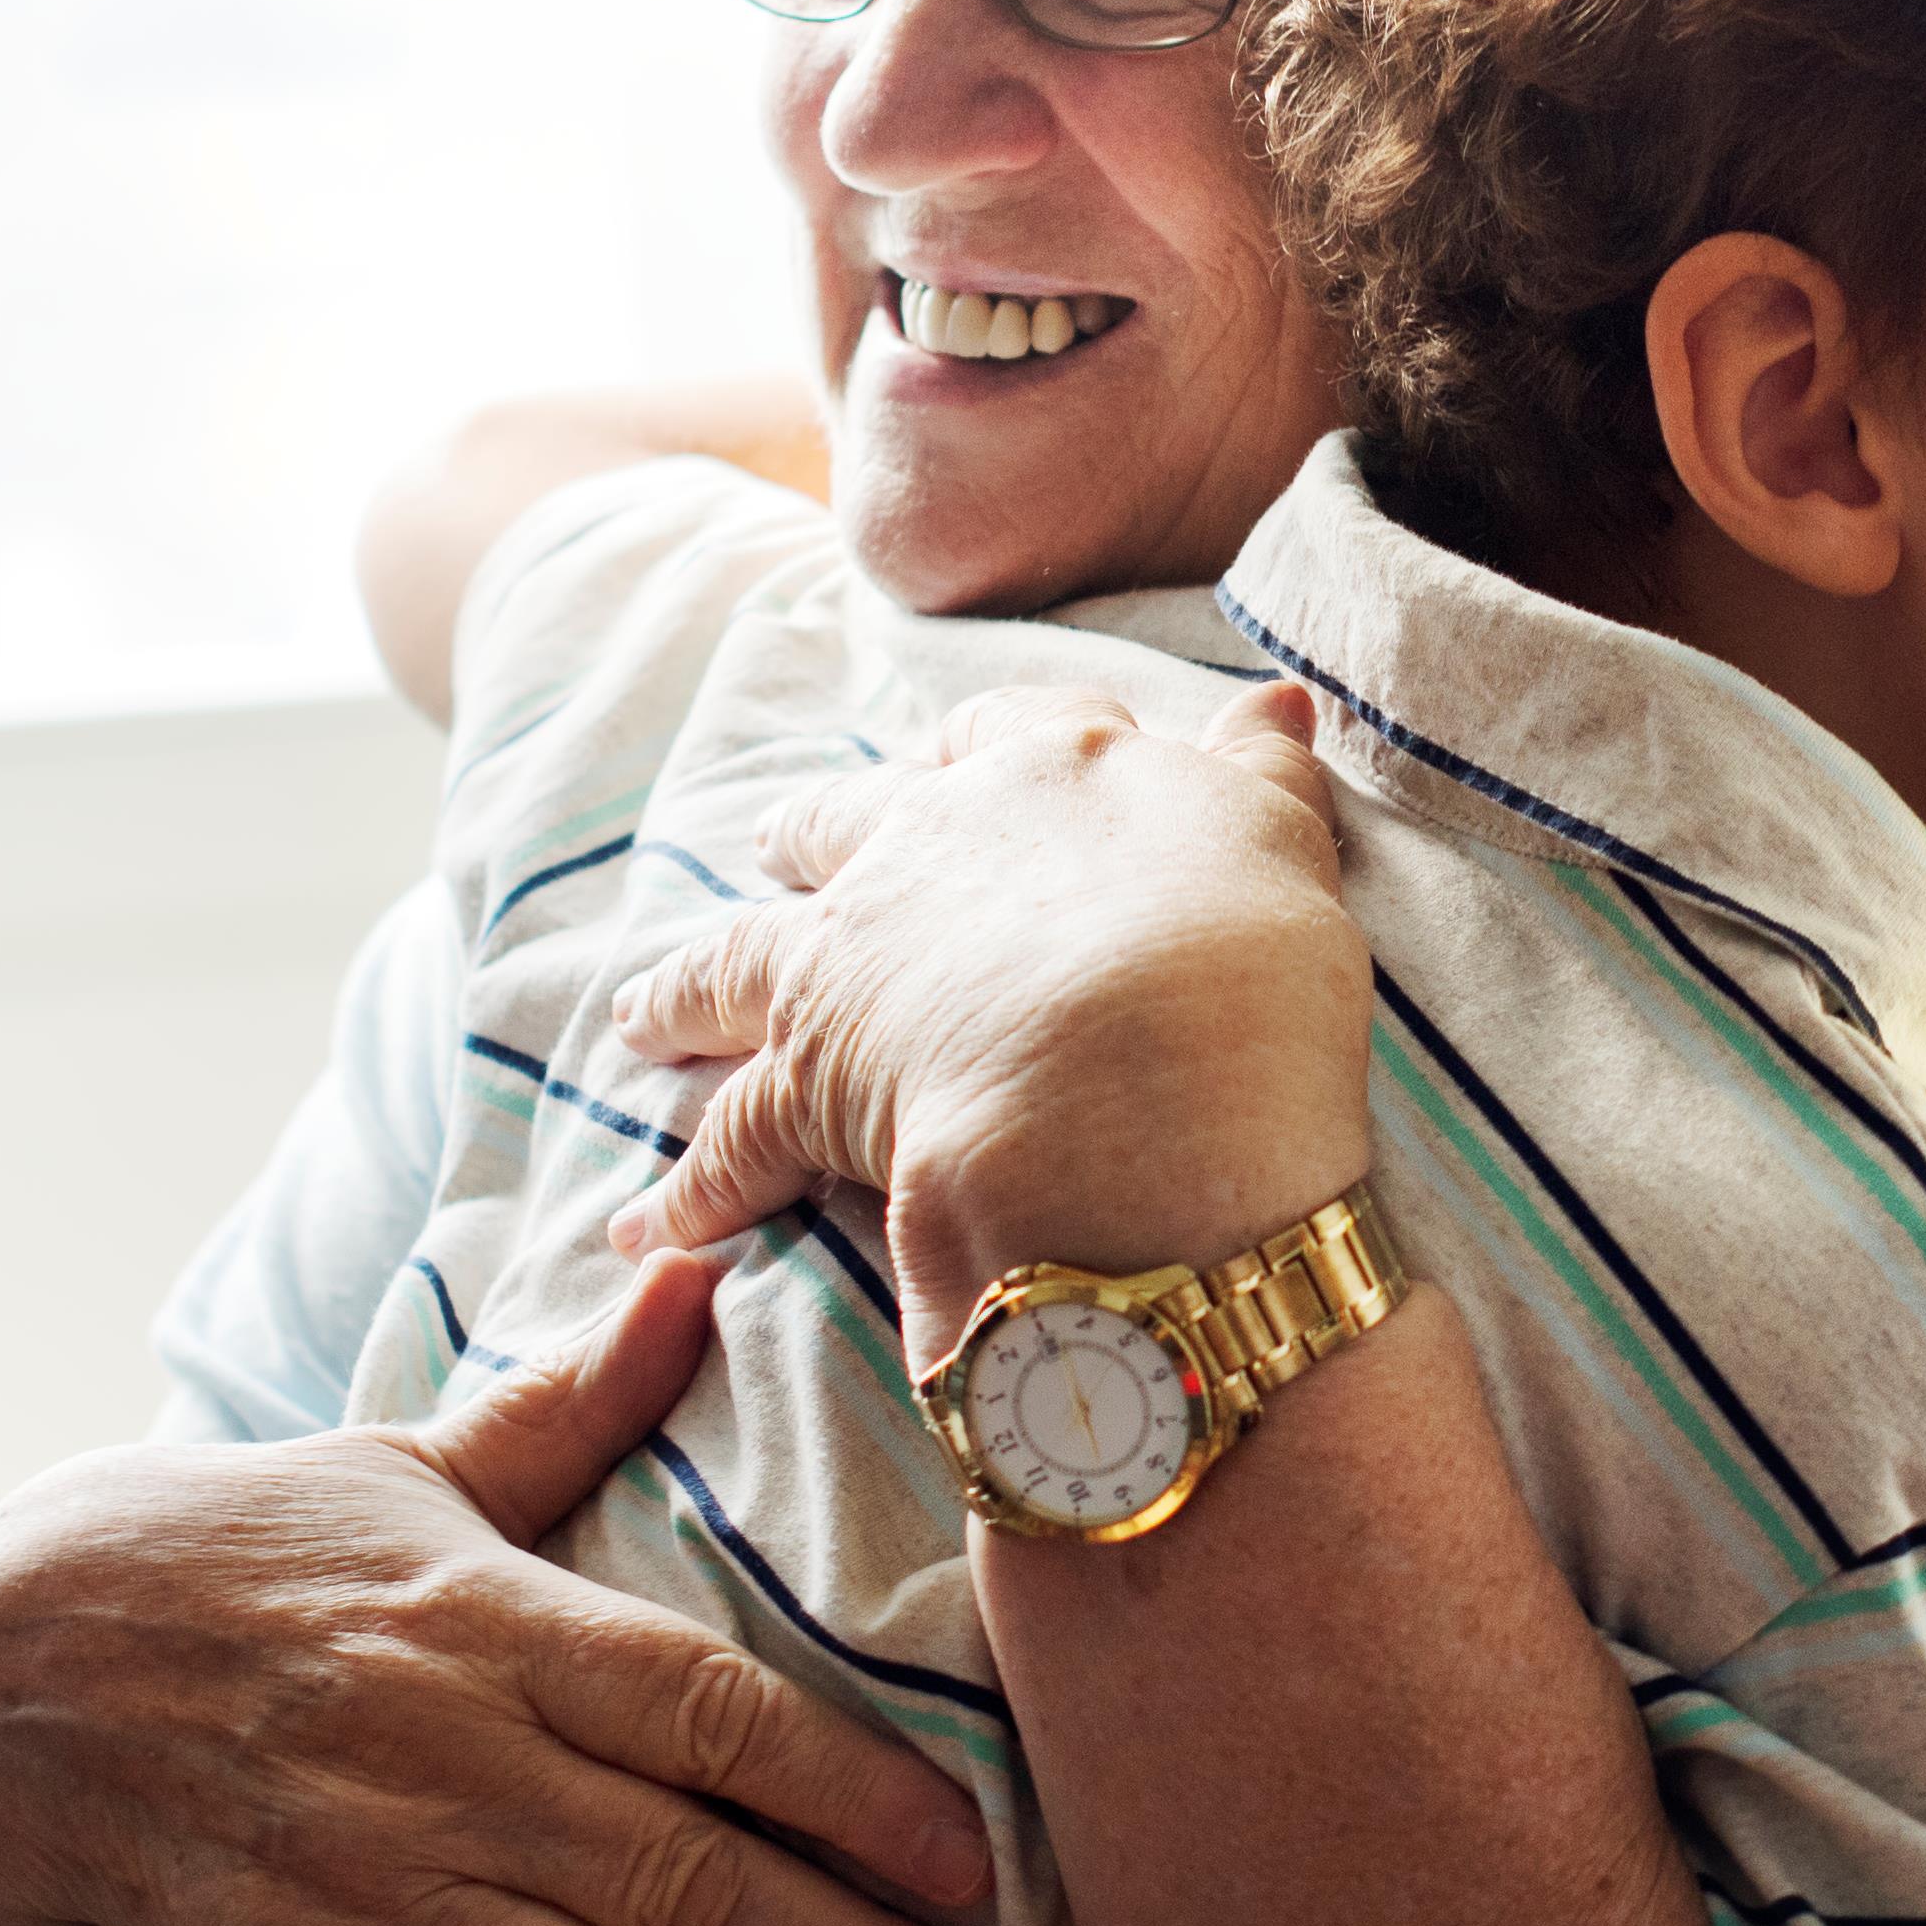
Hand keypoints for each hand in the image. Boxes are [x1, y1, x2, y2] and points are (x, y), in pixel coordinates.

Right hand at [0, 1251, 1013, 1925]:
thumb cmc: (236, 1557)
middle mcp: (452, 1769)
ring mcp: (378, 1896)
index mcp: (493, 1626)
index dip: (857, 1797)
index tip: (973, 1864)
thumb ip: (572, 1407)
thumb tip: (702, 1273)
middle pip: (689, 1879)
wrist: (6, 1679)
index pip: (716, 1717)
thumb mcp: (407, 1467)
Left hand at [614, 685, 1379, 1320]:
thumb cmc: (1240, 966)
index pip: (1003, 731)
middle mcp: (928, 846)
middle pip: (838, 826)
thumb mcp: (1281, 843)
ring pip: (737, 962)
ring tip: (644, 1016)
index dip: (976, 752)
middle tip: (776, 854)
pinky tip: (651, 1224)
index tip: (954, 762)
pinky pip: (730, 1141)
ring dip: (686, 992)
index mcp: (1052, 774)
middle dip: (807, 842)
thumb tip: (1279, 701)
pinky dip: (689, 1189)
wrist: (1149, 1090)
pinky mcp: (807, 1082)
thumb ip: (1263, 773)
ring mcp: (853, 959)